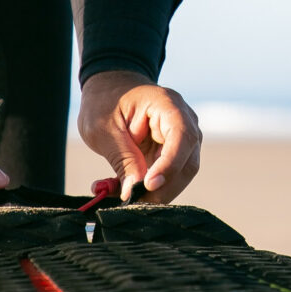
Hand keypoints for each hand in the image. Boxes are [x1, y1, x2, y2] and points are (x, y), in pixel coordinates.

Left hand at [78, 70, 200, 203]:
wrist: (108, 89)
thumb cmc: (105, 102)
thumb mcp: (103, 129)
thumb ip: (122, 159)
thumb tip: (134, 192)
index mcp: (168, 105)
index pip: (182, 138)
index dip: (169, 165)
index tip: (148, 185)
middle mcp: (183, 122)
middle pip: (186, 163)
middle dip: (162, 189)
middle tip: (132, 202)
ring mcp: (180, 139)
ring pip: (179, 176)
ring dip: (152, 193)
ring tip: (120, 195)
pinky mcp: (171, 154)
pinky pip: (165, 178)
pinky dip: (145, 189)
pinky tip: (119, 189)